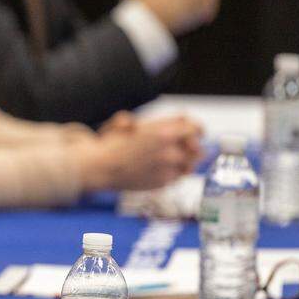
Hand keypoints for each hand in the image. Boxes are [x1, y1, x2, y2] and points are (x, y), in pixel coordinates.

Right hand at [74, 115, 203, 190]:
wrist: (101, 168)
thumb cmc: (112, 143)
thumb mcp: (135, 122)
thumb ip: (159, 119)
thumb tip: (182, 115)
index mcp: (164, 133)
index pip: (196, 129)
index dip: (196, 128)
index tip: (195, 130)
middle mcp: (170, 152)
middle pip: (197, 149)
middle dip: (192, 146)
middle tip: (186, 144)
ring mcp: (168, 170)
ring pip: (190, 165)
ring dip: (186, 161)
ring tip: (176, 158)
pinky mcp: (163, 184)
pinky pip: (177, 177)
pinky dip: (174, 173)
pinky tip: (162, 168)